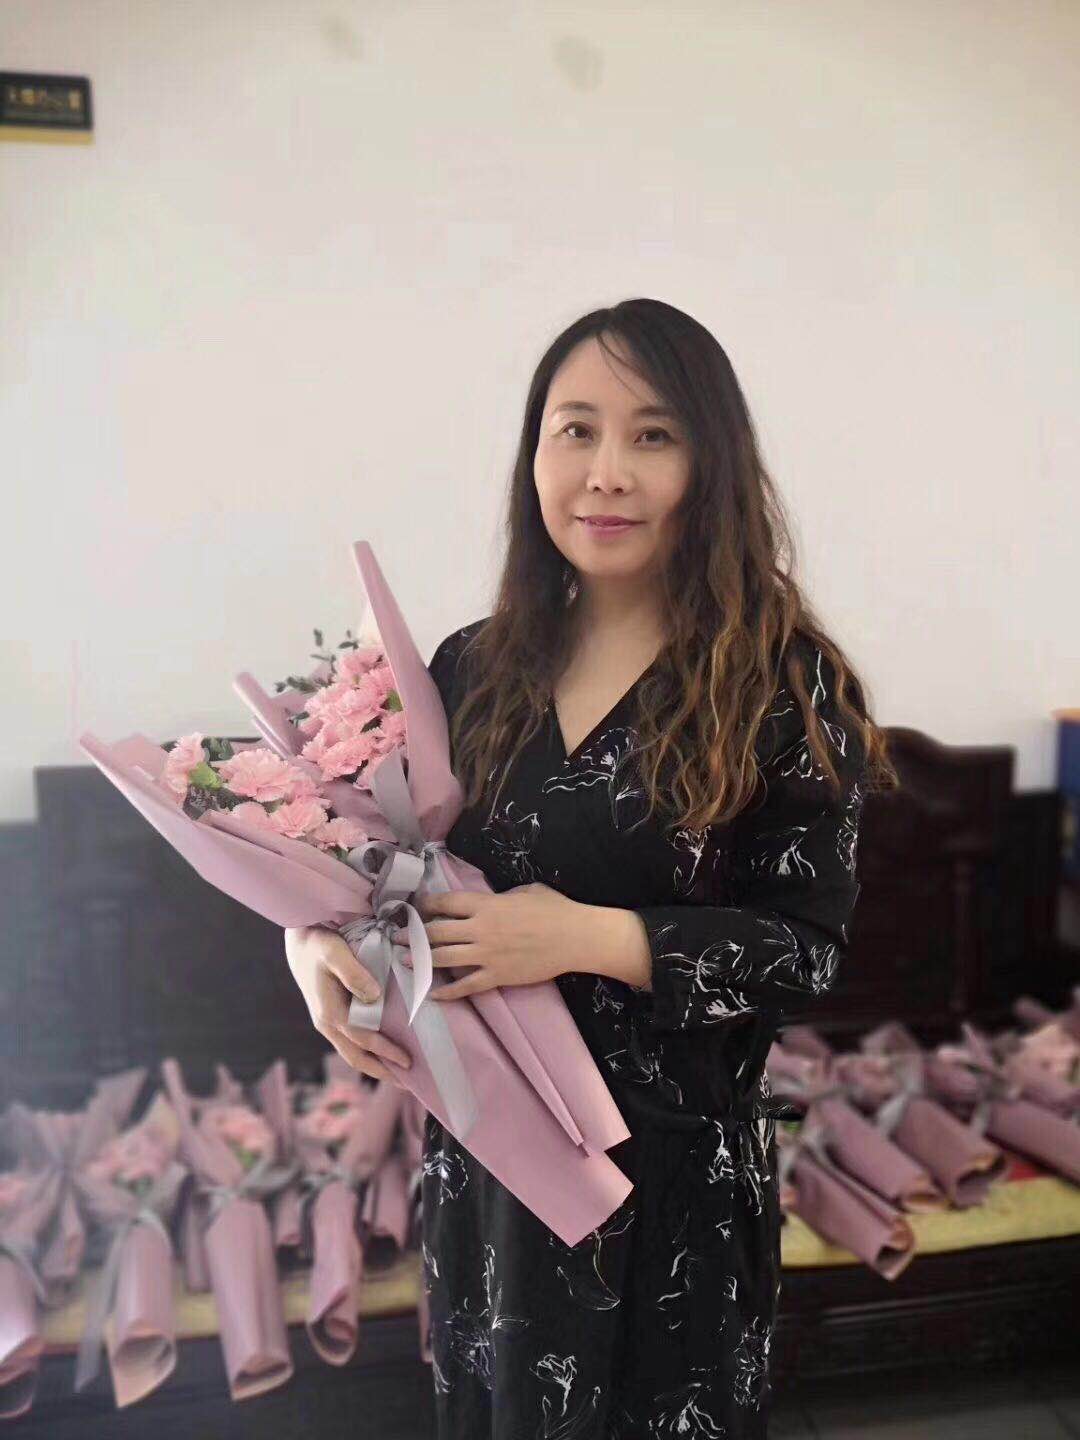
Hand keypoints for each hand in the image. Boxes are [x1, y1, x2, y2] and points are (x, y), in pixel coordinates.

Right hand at [283, 926, 411, 1083]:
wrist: (300, 944)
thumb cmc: (320, 945)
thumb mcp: (335, 952)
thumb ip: (354, 973)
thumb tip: (374, 996)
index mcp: (330, 1012)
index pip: (363, 1039)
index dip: (386, 1052)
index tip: (409, 1061)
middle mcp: (327, 1024)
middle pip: (357, 1057)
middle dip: (383, 1072)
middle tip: (410, 1083)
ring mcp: (327, 1023)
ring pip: (353, 1054)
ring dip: (376, 1066)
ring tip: (400, 1075)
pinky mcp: (331, 1019)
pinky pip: (351, 1043)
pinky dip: (369, 1053)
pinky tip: (384, 1053)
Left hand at [391, 881, 583, 1001]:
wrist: (575, 938)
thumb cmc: (554, 909)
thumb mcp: (525, 891)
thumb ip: (500, 896)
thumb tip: (490, 901)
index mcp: (486, 905)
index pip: (446, 903)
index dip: (426, 905)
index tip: (414, 908)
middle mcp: (480, 929)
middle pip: (437, 932)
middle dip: (413, 934)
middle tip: (396, 937)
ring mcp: (487, 955)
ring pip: (444, 958)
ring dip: (420, 960)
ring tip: (404, 960)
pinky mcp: (497, 976)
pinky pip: (465, 985)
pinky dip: (446, 990)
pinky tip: (432, 993)